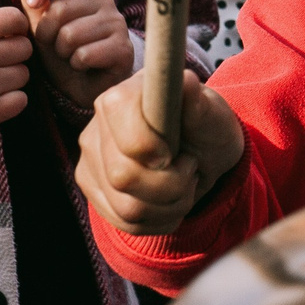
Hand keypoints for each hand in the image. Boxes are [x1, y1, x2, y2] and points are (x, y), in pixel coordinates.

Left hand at [19, 0, 132, 107]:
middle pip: (61, 9)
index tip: (32, 3)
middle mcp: (103, 1)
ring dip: (62, 52)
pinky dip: (76, 64)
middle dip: (47, 34)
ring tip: (71, 56)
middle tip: (55, 46)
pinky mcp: (124, 48)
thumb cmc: (63, 55)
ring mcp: (117, 23)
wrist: (87, 88)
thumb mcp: (42, 30)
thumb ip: (34, 6)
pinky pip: (85, 54)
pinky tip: (84, 66)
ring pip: (71, 35)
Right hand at [74, 72, 245, 237]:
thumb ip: (200, 103)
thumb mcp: (214, 115)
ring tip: (184, 184)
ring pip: (127, 207)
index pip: (118, 123)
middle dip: (172, 184)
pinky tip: (170, 200)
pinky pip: (125, 223)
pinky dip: (160, 219)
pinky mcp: (92, 189)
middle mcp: (97, 126)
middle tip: (189, 167)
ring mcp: (90, 160)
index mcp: (123, 96)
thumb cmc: (207, 127)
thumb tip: (186, 81)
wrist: (201, 154)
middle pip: (124, 176)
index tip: (176, 153)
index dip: (150, 146)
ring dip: (170, 205)